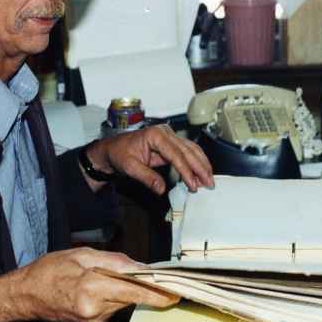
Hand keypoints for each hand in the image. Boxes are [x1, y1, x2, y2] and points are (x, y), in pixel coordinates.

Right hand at [0, 247, 175, 321]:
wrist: (26, 294)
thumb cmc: (49, 270)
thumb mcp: (80, 255)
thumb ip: (114, 260)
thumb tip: (141, 266)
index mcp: (92, 287)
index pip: (134, 292)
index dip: (157, 293)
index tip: (174, 293)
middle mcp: (94, 310)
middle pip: (130, 298)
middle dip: (139, 287)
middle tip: (145, 277)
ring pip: (121, 304)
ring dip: (121, 291)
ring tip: (98, 279)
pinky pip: (110, 310)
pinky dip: (110, 299)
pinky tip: (93, 291)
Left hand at [85, 124, 212, 194]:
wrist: (112, 149)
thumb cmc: (119, 154)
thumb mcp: (129, 167)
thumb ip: (146, 177)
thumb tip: (161, 189)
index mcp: (155, 135)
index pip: (176, 154)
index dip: (186, 170)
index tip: (193, 184)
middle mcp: (165, 132)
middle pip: (188, 150)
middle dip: (200, 167)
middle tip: (209, 183)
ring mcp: (169, 137)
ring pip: (191, 150)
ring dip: (201, 165)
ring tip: (208, 180)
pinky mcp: (170, 144)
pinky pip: (187, 152)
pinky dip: (196, 163)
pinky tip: (201, 174)